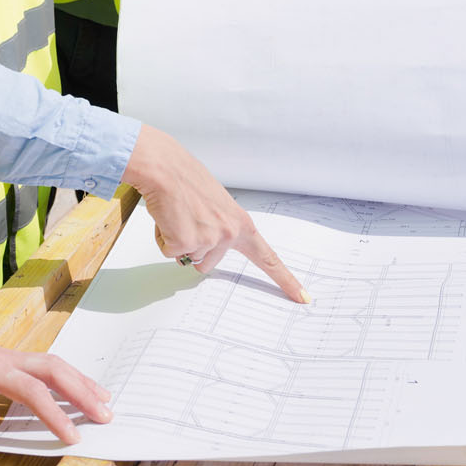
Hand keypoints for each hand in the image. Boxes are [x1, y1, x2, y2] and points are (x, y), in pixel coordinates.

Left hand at [0, 322, 113, 444]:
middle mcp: (3, 358)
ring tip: (105, 403)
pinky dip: (67, 378)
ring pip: (53, 365)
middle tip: (106, 417)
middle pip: (52, 370)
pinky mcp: (6, 362)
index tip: (70, 436)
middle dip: (81, 392)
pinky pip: (44, 367)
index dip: (52, 412)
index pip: (28, 389)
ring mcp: (7, 357)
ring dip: (80, 382)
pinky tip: (77, 390)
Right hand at [123, 127, 308, 302]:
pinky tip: (167, 217)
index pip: (268, 258)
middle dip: (193, 247)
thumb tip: (208, 245)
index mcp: (241, 224)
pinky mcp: (186, 243)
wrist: (164, 168)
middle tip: (187, 220)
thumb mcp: (216, 205)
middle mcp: (229, 234)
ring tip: (177, 215)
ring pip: (188, 258)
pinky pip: (169, 252)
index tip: (302, 297)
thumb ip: (221, 227)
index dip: (285, 280)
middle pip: (208, 264)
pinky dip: (163, 237)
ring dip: (177, 240)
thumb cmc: (186, 180)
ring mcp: (209, 240)